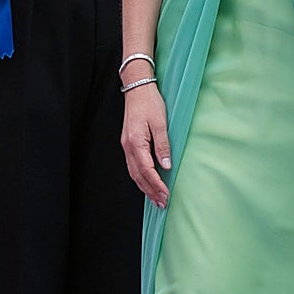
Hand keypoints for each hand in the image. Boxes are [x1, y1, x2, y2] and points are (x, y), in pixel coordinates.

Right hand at [121, 85, 171, 207]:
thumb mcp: (160, 123)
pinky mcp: (128, 143)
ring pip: (133, 172)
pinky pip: (132, 166)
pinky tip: (147, 182)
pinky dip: (140, 177)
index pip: (147, 170)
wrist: (137, 89)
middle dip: (150, 191)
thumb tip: (166, 166)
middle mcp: (128, 146)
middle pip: (138, 175)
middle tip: (162, 204)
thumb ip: (162, 146)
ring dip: (144, 187)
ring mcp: (126, 145)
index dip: (157, 185)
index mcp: (135, 142)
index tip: (166, 196)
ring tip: (156, 198)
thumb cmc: (149, 103)